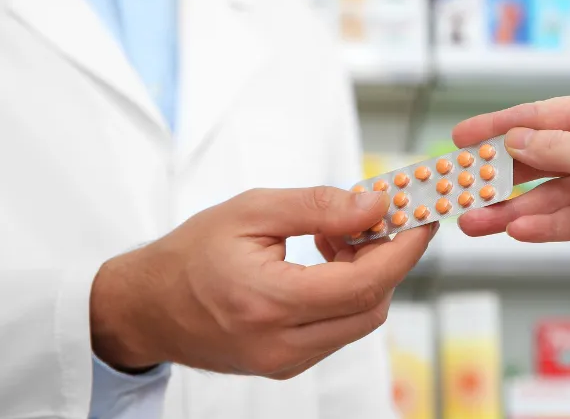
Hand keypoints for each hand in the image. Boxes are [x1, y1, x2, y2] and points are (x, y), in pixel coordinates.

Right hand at [90, 186, 433, 378]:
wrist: (147, 306)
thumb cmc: (191, 253)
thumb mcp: (252, 211)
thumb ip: (319, 207)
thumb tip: (376, 206)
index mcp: (269, 302)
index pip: (364, 285)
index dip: (402, 250)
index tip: (421, 218)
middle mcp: (281, 344)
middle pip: (370, 306)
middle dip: (387, 258)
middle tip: (377, 218)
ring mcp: (284, 361)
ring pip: (359, 320)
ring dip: (366, 274)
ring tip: (338, 236)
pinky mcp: (285, 364)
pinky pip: (337, 328)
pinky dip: (346, 292)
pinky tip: (325, 261)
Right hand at [453, 94, 569, 286]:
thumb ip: (556, 148)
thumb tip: (513, 137)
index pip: (541, 116)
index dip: (497, 126)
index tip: (461, 138)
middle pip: (538, 158)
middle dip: (500, 176)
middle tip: (460, 188)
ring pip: (547, 195)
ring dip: (512, 210)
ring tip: (474, 222)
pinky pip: (565, 220)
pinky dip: (542, 226)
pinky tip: (516, 231)